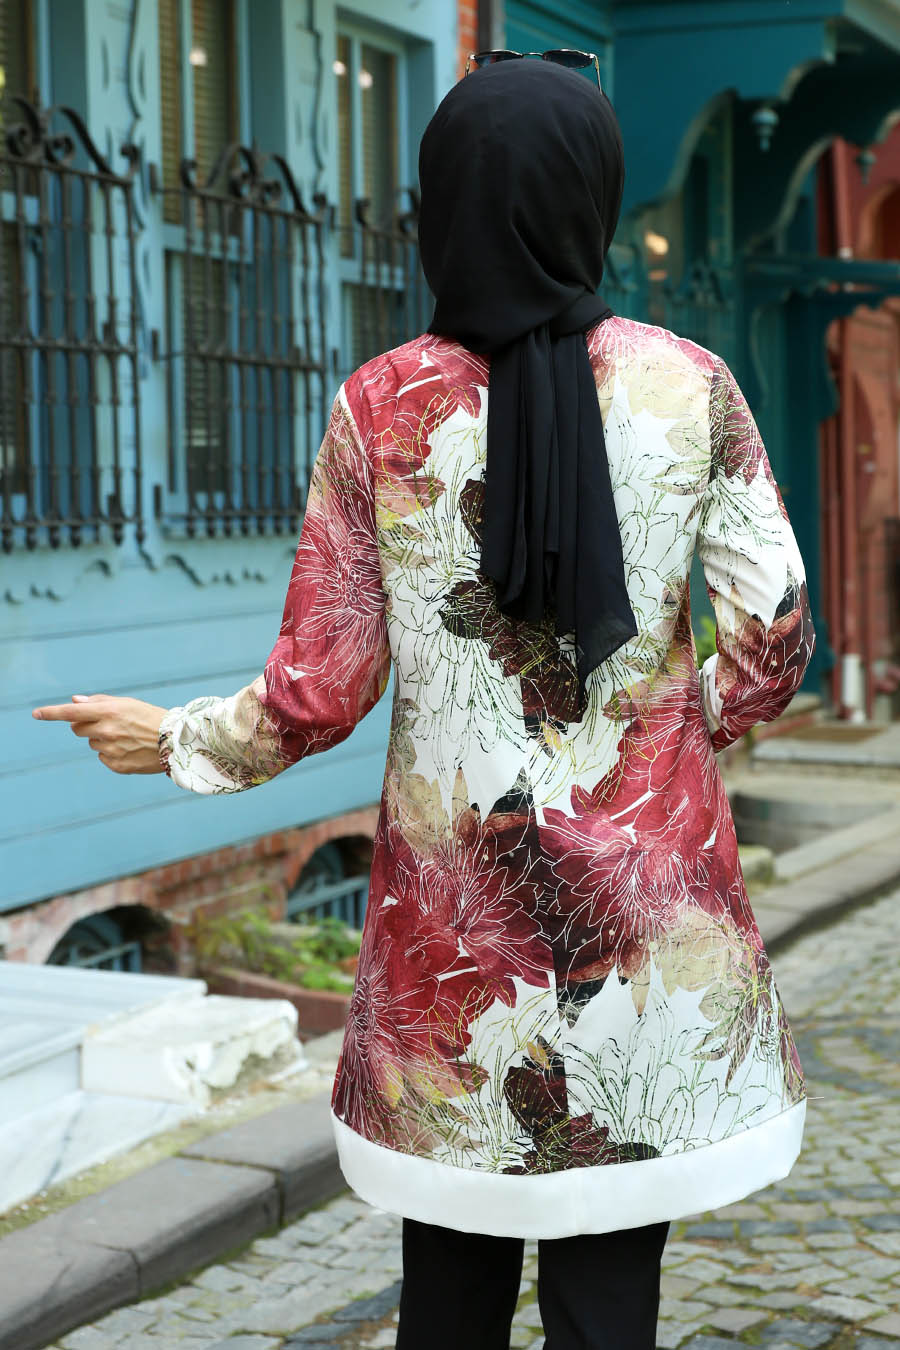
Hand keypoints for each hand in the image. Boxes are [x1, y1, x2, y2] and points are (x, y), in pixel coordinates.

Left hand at [32, 694, 169, 774]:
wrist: (176, 742)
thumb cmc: (150, 717)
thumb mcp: (127, 703)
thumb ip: (99, 702)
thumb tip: (75, 702)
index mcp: (108, 712)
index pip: (71, 713)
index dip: (51, 713)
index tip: (36, 714)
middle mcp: (106, 731)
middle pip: (78, 729)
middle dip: (86, 725)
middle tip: (108, 723)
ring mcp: (110, 750)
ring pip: (92, 744)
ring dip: (102, 739)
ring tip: (126, 737)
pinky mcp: (116, 765)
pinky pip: (102, 757)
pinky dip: (111, 753)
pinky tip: (129, 749)